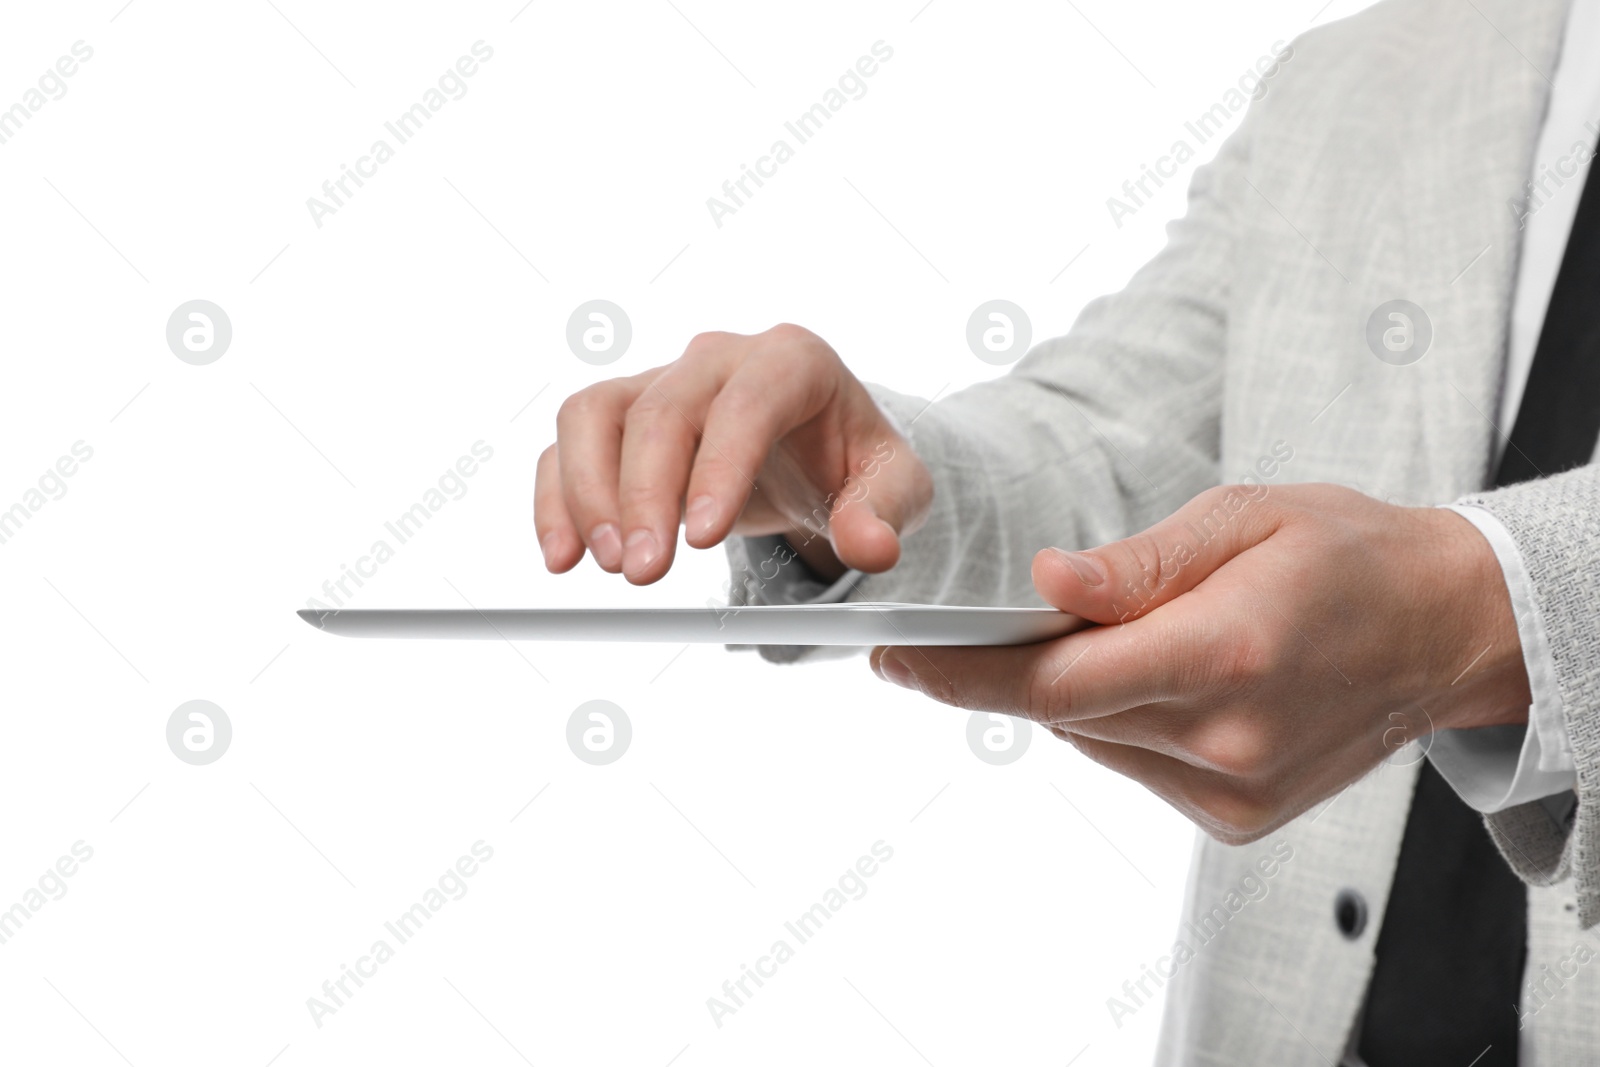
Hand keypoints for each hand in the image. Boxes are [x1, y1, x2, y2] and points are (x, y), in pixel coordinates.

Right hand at [536, 324, 931, 583]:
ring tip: (606, 564)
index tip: (702, 539)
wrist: (815, 447)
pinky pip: (570, 441)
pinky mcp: (621, 414)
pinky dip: (557, 496)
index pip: (746, 404)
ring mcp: (661, 380)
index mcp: (792, 362)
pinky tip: (564, 555)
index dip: (718, 467)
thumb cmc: (851, 458)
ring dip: (587, 491)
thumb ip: (885, 513)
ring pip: (595, 413)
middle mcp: (717, 359)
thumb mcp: (895, 485)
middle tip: (643, 573)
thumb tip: (871, 547)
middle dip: (643, 495)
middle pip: (661, 411)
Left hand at [871, 483, 1531, 843]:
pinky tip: (1164, 675)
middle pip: (1063, 714)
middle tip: (976, 628)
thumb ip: (1137, 564)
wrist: (1445, 629)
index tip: (894, 657)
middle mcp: (1226, 740)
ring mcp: (1234, 790)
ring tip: (1119, 634)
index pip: (1052, 683)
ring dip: (1077, 689)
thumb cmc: (1345, 552)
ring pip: (1094, 738)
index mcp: (1224, 653)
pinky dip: (1121, 719)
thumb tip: (1045, 584)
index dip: (959, 674)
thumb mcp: (1242, 519)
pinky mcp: (1238, 816)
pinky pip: (1134, 762)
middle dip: (1008, 669)